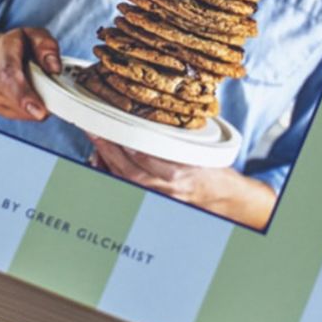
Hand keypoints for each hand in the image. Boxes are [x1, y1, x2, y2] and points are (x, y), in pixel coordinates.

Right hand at [0, 26, 60, 120]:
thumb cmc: (16, 45)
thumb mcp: (35, 36)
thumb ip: (46, 47)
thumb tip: (55, 68)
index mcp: (1, 51)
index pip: (9, 75)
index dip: (24, 95)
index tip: (40, 111)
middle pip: (12, 95)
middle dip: (34, 105)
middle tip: (50, 108)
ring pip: (15, 108)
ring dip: (33, 106)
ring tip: (40, 91)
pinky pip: (15, 114)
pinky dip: (28, 111)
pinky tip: (33, 99)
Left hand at [88, 136, 275, 229]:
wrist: (226, 199)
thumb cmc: (215, 172)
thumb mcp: (202, 151)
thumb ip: (178, 140)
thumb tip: (154, 122)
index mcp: (180, 172)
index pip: (145, 156)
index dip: (126, 141)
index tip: (114, 125)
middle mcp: (167, 187)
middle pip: (129, 169)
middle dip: (109, 149)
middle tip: (96, 130)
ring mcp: (159, 196)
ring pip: (125, 179)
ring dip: (107, 161)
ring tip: (97, 141)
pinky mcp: (155, 200)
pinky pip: (128, 187)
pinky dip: (114, 174)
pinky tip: (104, 162)